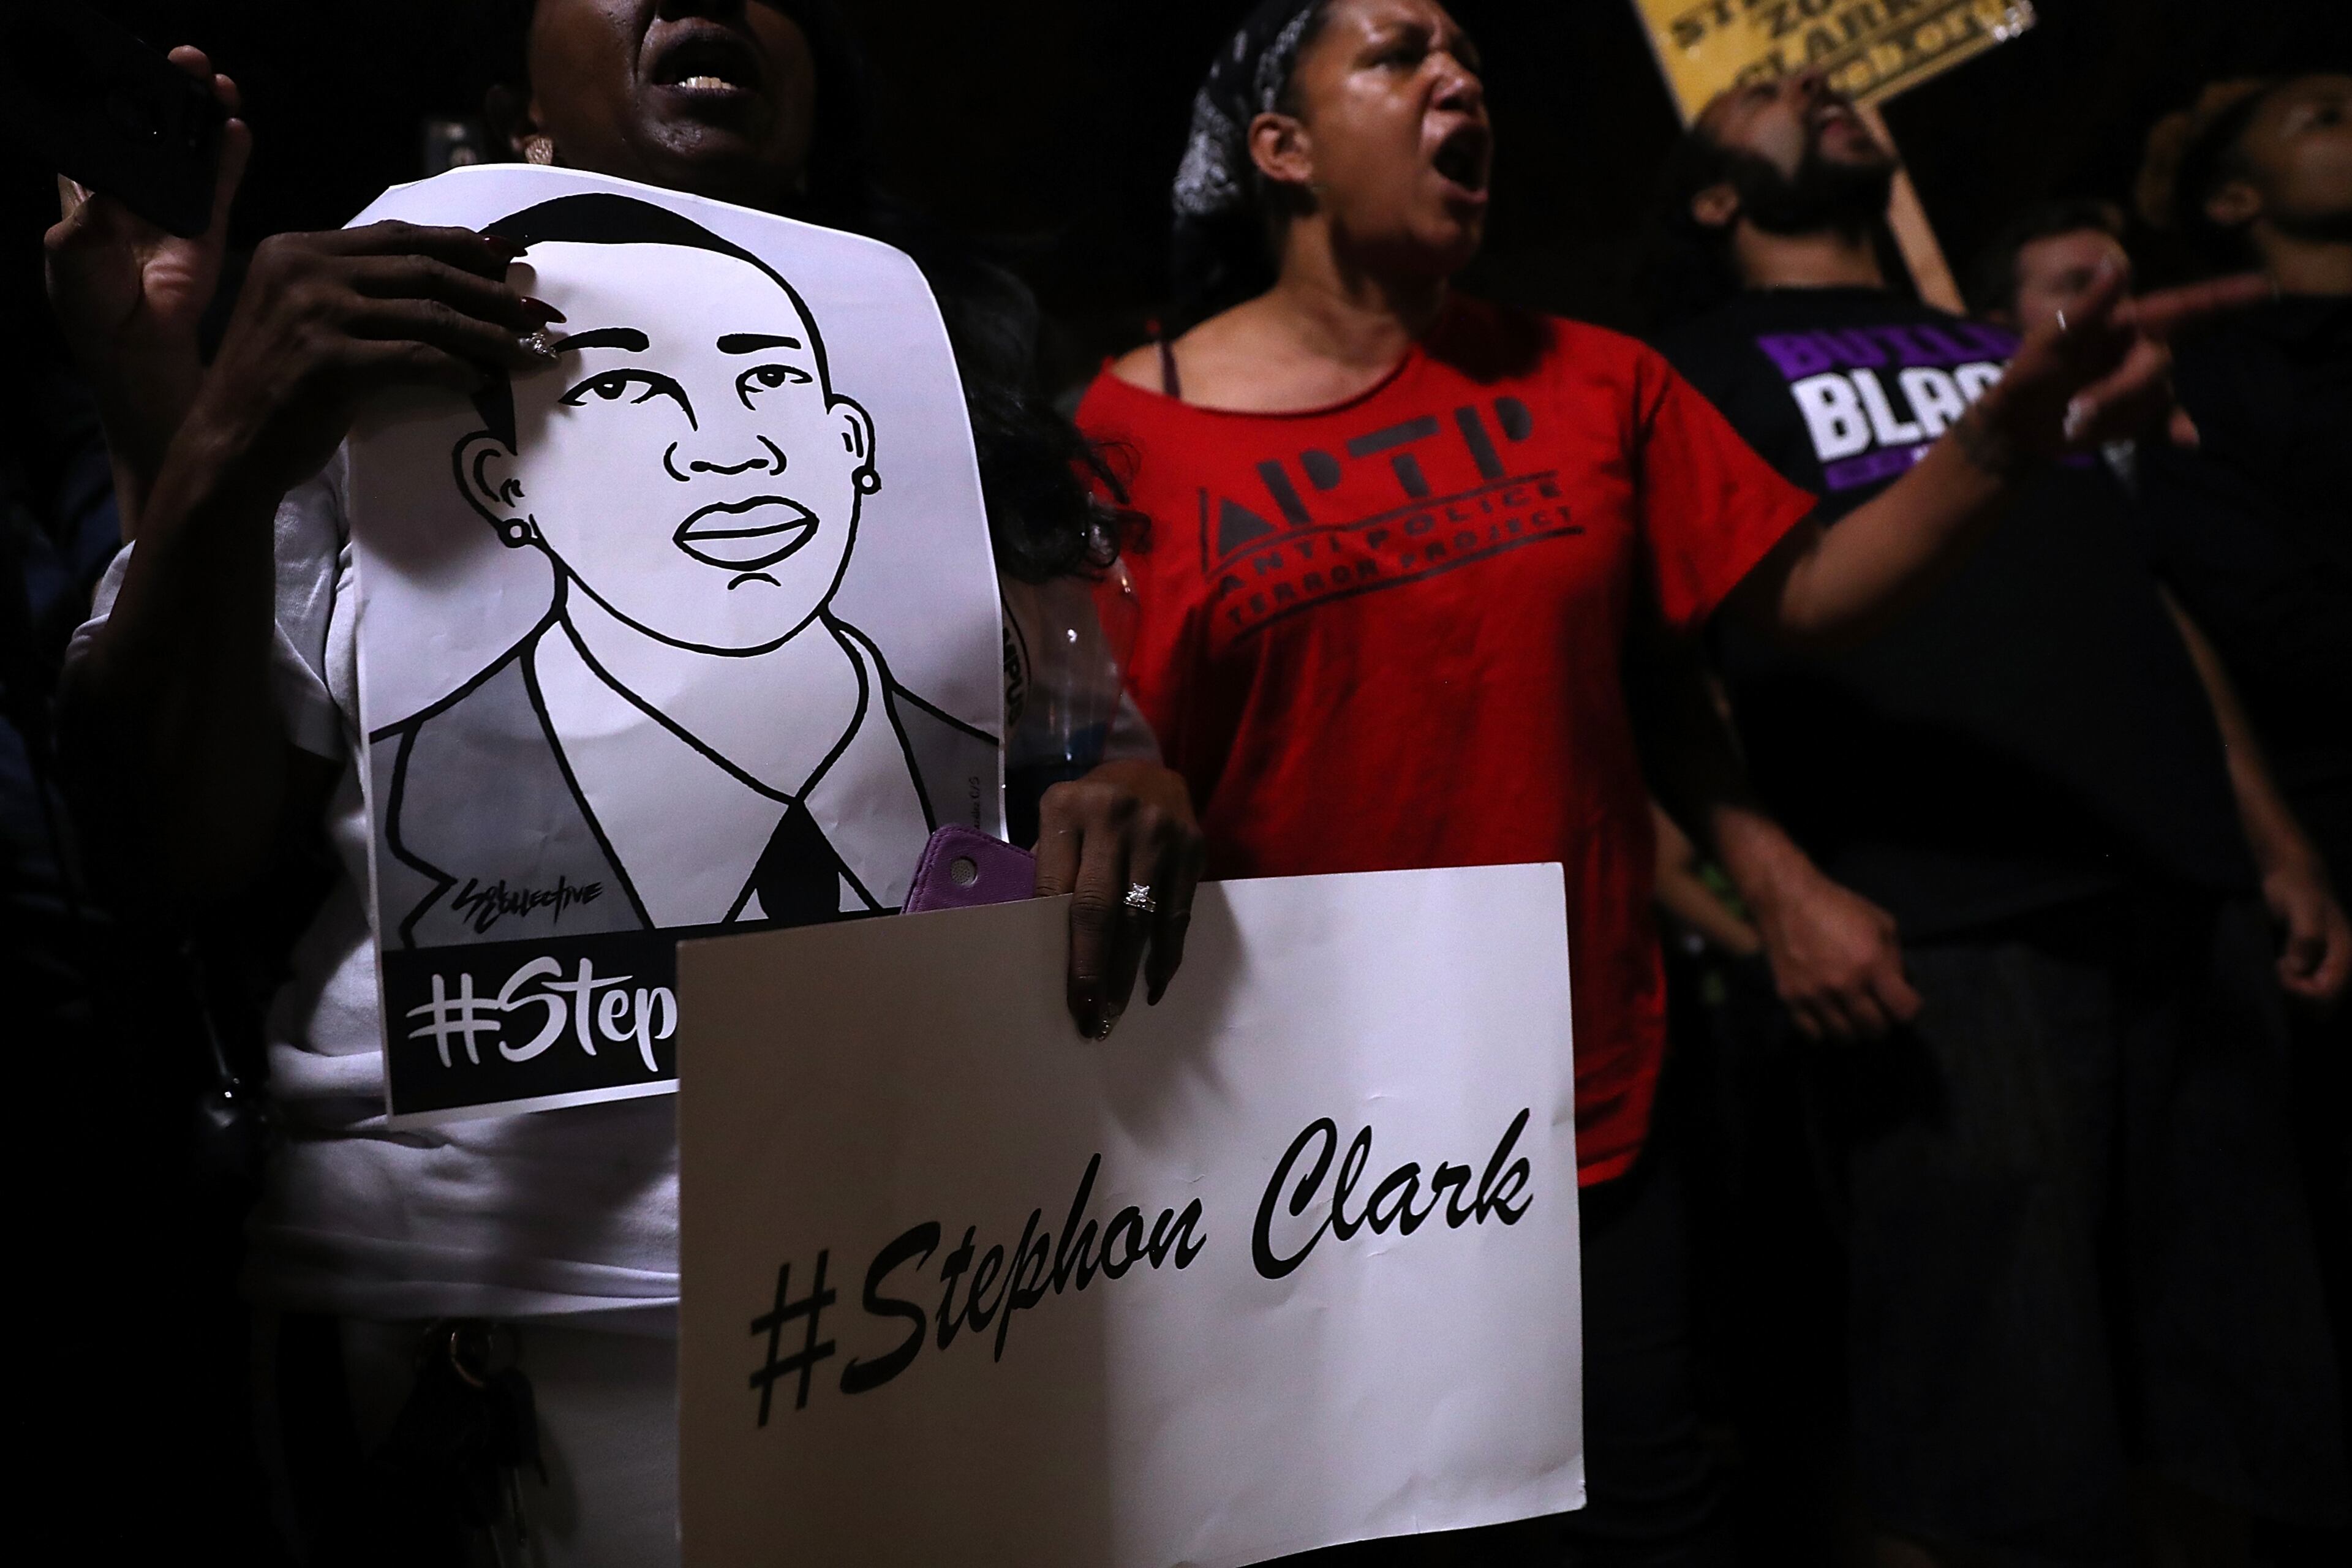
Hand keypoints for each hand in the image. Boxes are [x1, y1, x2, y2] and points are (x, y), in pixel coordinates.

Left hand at [43, 47, 251, 489]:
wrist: (142, 363)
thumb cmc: (93, 314)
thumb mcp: (72, 254)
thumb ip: (92, 211)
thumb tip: (122, 178)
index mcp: (84, 195)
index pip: (94, 135)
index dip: (106, 100)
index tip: (120, 69)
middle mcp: (129, 196)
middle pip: (148, 132)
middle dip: (162, 95)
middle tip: (178, 63)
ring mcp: (170, 212)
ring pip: (187, 152)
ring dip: (200, 116)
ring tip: (213, 81)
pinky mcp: (206, 231)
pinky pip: (219, 185)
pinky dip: (228, 157)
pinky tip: (235, 127)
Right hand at [184, 221, 561, 495]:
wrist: (229, 446)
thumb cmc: (280, 390)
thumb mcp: (314, 320)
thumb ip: (363, 292)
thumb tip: (456, 284)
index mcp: (298, 248)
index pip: (399, 236)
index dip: (463, 246)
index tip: (512, 261)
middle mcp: (304, 267)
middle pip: (425, 269)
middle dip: (492, 293)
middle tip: (539, 315)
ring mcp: (314, 310)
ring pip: (432, 313)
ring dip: (492, 336)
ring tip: (532, 353)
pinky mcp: (329, 358)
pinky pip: (418, 357)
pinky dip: (461, 369)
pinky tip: (486, 382)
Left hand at [1033, 760, 1205, 1039]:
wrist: (1146, 771)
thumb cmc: (1089, 812)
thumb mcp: (1056, 824)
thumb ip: (1050, 872)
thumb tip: (1039, 950)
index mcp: (1064, 810)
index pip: (1055, 891)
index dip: (1060, 949)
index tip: (1064, 996)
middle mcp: (1113, 817)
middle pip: (1099, 908)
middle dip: (1095, 970)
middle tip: (1092, 1019)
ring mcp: (1158, 831)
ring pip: (1141, 917)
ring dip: (1129, 972)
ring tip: (1116, 1012)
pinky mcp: (1192, 847)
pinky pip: (1177, 914)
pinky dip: (1166, 955)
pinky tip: (1153, 984)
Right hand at [1751, 868, 1920, 1041]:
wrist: (1787, 900)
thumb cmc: (1839, 907)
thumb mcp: (1882, 923)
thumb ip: (1895, 959)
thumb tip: (1899, 988)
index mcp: (1872, 964)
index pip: (1905, 1011)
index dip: (1909, 1009)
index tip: (1903, 1002)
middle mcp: (1844, 985)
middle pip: (1875, 1030)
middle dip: (1882, 1023)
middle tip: (1877, 1011)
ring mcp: (1815, 995)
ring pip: (1845, 1037)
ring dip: (1853, 1030)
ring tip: (1851, 1016)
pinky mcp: (1790, 998)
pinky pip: (1813, 1034)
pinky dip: (1824, 1031)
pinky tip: (1827, 1016)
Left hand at [1972, 263, 2271, 463]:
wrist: (2017, 425)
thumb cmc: (2028, 371)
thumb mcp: (2050, 338)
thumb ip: (2089, 306)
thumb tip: (2119, 263)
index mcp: (2128, 322)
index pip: (2184, 304)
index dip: (2226, 295)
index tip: (2267, 285)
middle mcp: (2144, 349)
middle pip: (2158, 365)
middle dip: (2116, 391)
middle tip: (2074, 410)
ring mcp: (2145, 385)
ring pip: (2154, 397)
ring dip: (2113, 414)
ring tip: (2072, 422)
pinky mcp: (2142, 418)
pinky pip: (2167, 423)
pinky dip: (2175, 431)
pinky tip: (2187, 441)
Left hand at [2262, 853, 2351, 1006]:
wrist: (2293, 875)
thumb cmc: (2297, 888)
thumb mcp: (2302, 906)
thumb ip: (2305, 936)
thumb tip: (2297, 967)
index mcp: (2346, 954)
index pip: (2328, 993)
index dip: (2301, 991)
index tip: (2279, 971)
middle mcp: (2341, 965)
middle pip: (2325, 1005)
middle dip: (2298, 997)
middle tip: (2277, 973)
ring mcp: (2329, 967)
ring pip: (2316, 1003)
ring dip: (2294, 995)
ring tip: (2277, 971)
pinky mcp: (2315, 966)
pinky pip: (2308, 991)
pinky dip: (2292, 989)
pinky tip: (2278, 972)